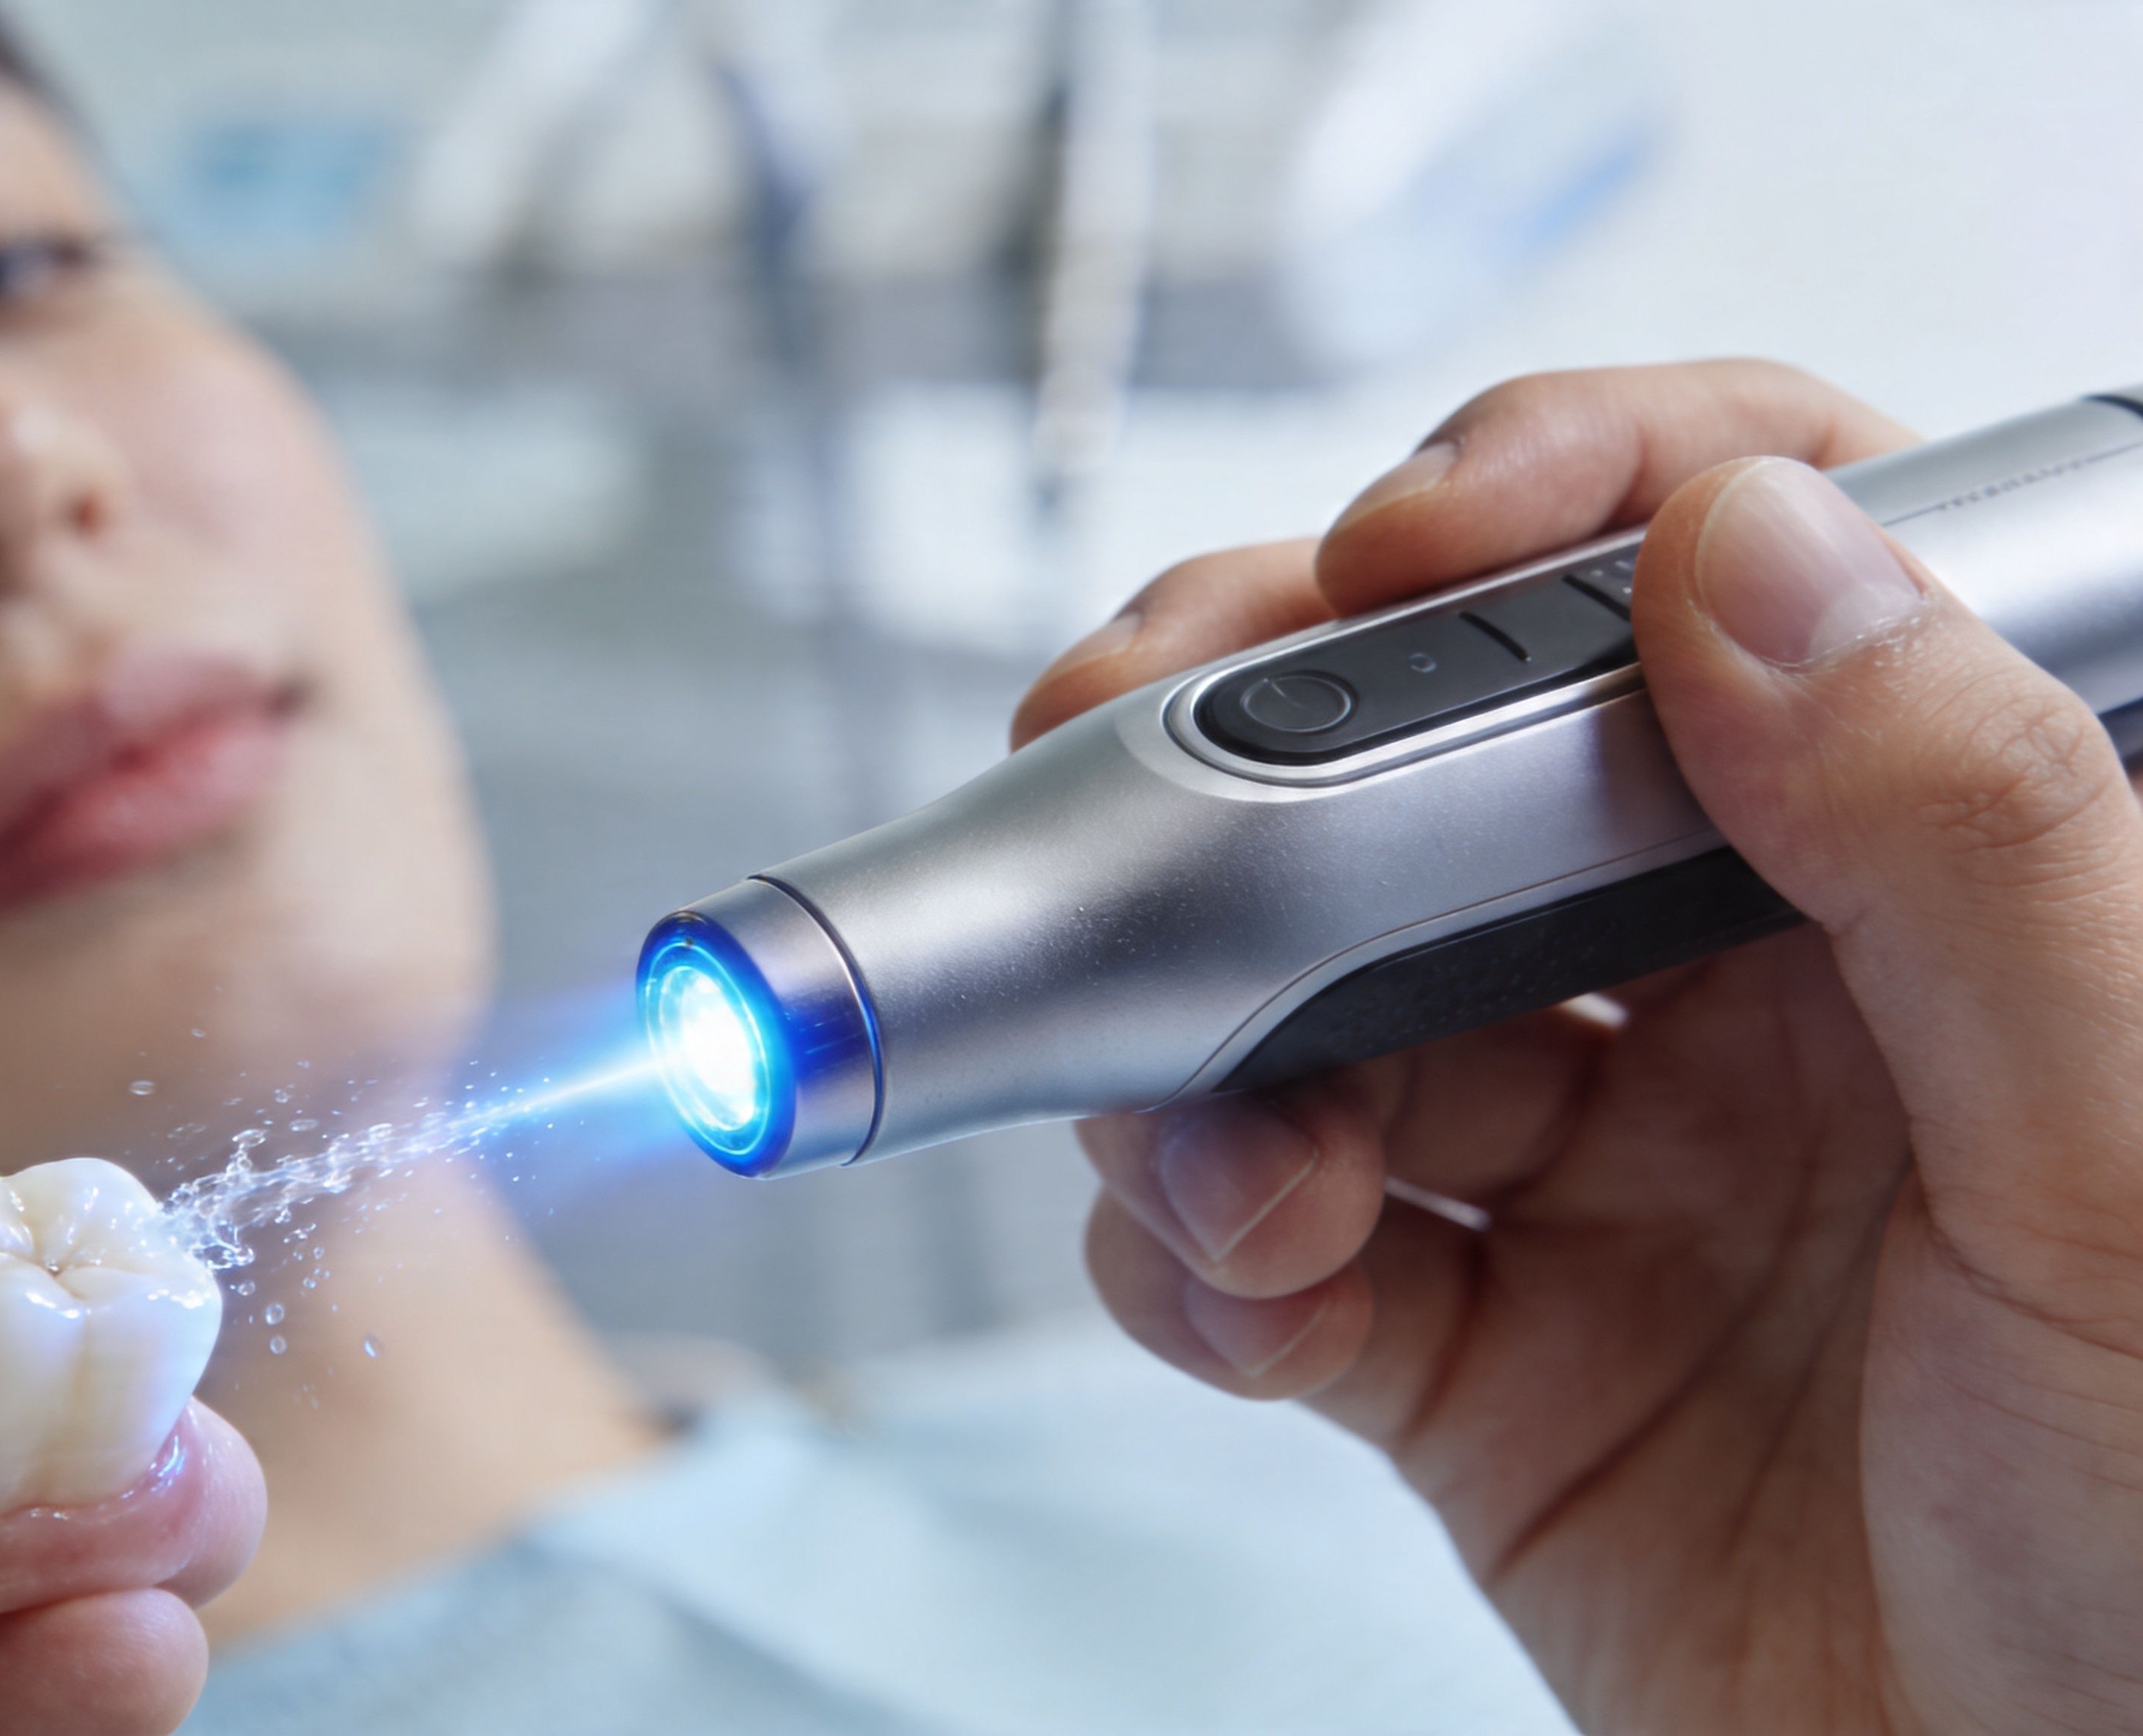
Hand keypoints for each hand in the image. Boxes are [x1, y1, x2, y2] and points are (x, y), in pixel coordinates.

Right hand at [1022, 359, 2142, 1732]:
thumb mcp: (2135, 1170)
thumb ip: (1970, 834)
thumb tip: (1750, 546)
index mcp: (1960, 884)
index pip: (1740, 568)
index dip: (1554, 498)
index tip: (1400, 552)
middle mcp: (1757, 993)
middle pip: (1452, 766)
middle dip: (1261, 758)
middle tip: (1144, 786)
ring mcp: (1604, 1169)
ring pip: (1312, 1002)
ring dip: (1209, 1053)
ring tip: (1241, 1160)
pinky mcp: (1476, 1352)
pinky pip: (1267, 1240)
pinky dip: (1198, 1249)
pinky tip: (1248, 1280)